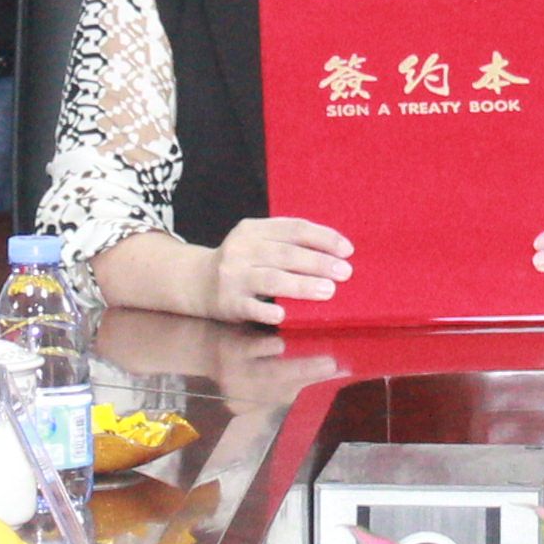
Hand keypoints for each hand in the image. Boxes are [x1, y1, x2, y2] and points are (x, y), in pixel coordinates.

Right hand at [203, 215, 353, 321]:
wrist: (195, 281)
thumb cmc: (241, 262)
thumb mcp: (258, 242)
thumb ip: (288, 243)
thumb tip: (336, 253)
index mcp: (253, 230)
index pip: (294, 229)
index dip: (323, 238)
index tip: (347, 250)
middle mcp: (241, 250)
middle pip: (286, 254)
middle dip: (319, 263)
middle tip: (345, 273)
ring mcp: (233, 276)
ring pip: (272, 280)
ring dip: (302, 285)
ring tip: (329, 291)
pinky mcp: (228, 302)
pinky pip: (251, 307)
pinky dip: (268, 310)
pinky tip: (286, 315)